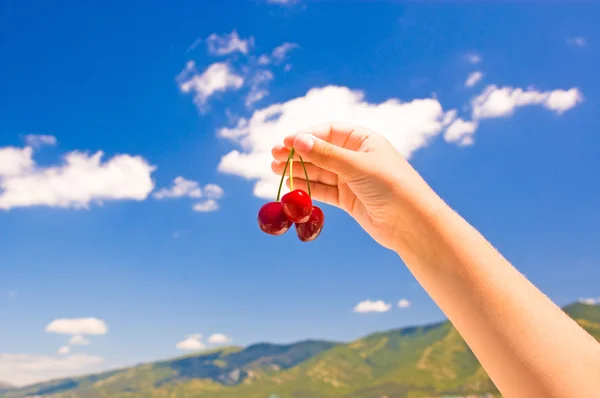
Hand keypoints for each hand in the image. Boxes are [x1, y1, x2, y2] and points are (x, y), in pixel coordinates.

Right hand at [271, 122, 438, 249]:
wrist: (412, 224)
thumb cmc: (391, 186)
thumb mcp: (357, 166)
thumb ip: (325, 154)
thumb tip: (297, 140)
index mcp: (363, 140)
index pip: (328, 131)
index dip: (305, 136)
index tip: (284, 143)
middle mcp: (356, 157)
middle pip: (320, 151)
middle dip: (297, 154)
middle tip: (273, 158)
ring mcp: (352, 178)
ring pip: (319, 171)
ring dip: (298, 171)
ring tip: (276, 171)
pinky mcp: (349, 199)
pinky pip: (323, 190)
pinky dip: (308, 188)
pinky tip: (291, 187)